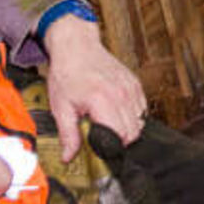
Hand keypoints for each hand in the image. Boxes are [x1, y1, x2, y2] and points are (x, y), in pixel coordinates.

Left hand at [43, 14, 148, 159]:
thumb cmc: (67, 73)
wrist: (76, 47)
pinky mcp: (135, 83)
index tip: (99, 144)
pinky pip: (142, 108)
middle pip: (133, 131)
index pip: (120, 135)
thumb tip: (69, 157)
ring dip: (127, 127)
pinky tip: (116, 112)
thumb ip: (68, 135)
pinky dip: (132, 115)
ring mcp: (131, 87)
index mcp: (103, 100)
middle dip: (119, 139)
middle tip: (102, 135)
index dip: (110, 145)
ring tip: (108, 122)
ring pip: (140, 121)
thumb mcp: (61, 107)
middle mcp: (122, 94)